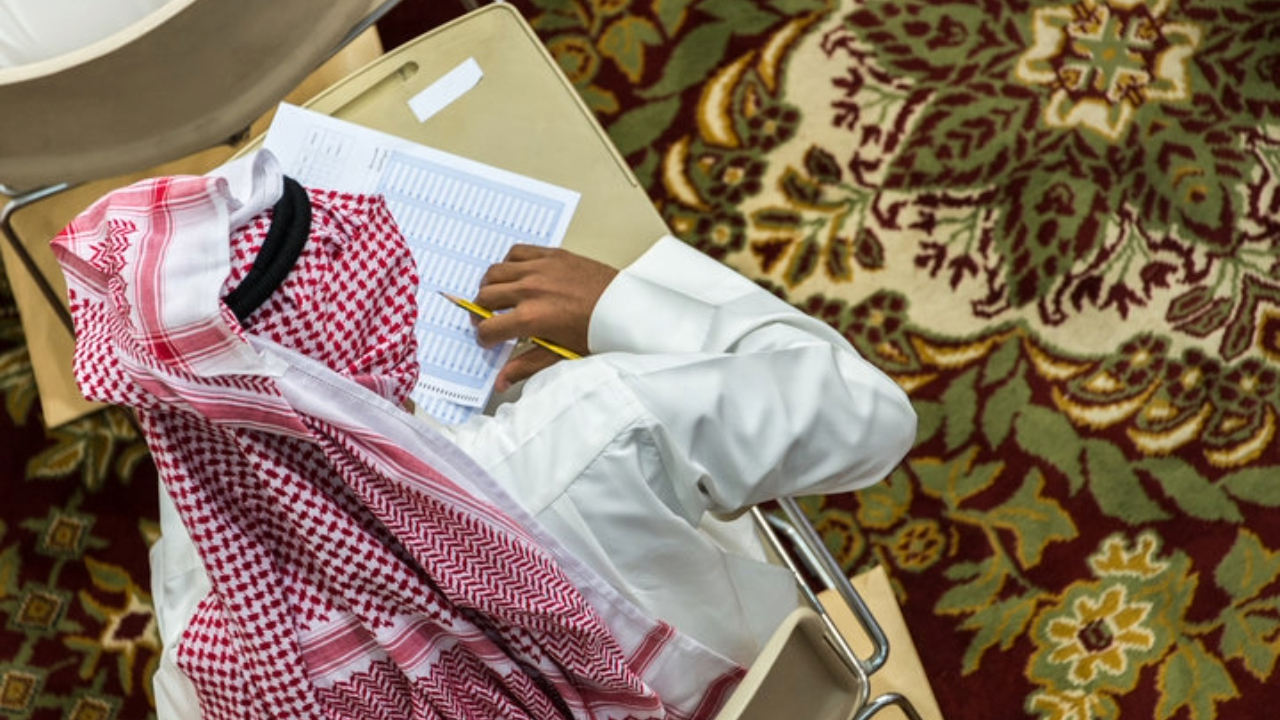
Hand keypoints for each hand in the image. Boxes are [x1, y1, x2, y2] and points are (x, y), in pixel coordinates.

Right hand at [474, 245, 617, 388]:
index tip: (488, 340)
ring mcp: (541, 268)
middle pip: (485, 296)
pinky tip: (515, 275)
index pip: (489, 328)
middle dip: (481, 312)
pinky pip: (517, 252)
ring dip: (490, 286)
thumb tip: (501, 381)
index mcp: (533, 317)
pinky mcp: (552, 255)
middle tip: (488, 320)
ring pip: (495, 272)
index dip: (484, 337)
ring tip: (496, 297)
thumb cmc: (601, 332)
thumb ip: (526, 365)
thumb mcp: (562, 353)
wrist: (627, 309)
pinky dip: (510, 263)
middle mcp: (532, 289)